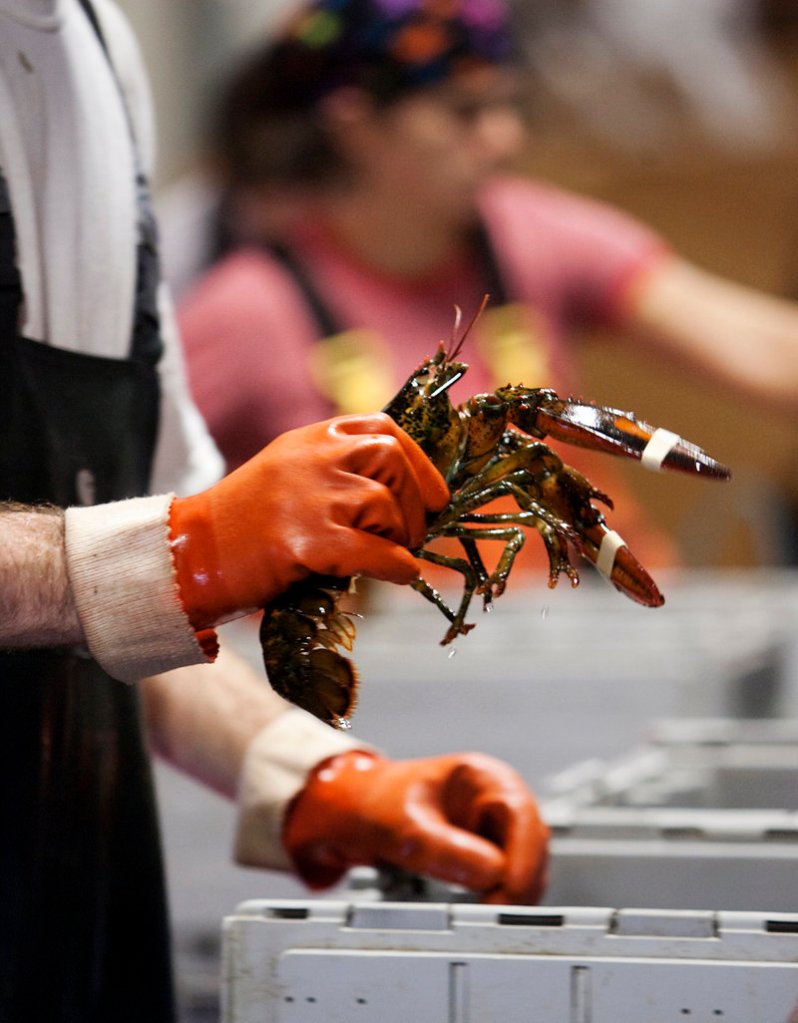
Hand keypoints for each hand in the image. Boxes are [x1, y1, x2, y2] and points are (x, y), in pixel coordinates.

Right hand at [169, 414, 448, 629]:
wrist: (187, 555)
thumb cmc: (241, 526)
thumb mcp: (288, 475)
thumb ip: (335, 472)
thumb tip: (401, 498)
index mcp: (310, 439)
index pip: (383, 427)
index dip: (418, 461)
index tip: (433, 493)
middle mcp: (312, 458)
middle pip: (392, 460)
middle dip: (416, 499)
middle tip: (412, 533)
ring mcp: (310, 496)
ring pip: (385, 504)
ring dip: (401, 536)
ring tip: (391, 555)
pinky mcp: (308, 540)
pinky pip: (376, 552)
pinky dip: (397, 566)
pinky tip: (399, 575)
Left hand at [283, 751, 549, 903]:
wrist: (355, 812)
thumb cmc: (375, 804)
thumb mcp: (404, 827)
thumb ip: (445, 849)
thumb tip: (492, 875)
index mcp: (481, 776)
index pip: (520, 811)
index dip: (524, 853)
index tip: (511, 888)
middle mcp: (494, 798)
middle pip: (531, 840)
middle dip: (520, 876)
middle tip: (496, 912)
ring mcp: (493, 825)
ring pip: (525, 861)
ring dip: (513, 888)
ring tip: (486, 913)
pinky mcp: (487, 850)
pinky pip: (508, 875)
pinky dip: (502, 893)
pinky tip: (483, 908)